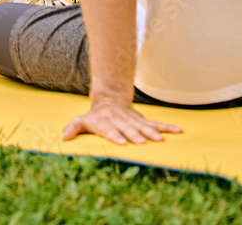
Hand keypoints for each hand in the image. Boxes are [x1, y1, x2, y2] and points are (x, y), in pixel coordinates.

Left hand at [63, 100, 181, 145]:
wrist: (110, 100)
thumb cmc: (96, 116)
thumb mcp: (82, 120)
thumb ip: (74, 127)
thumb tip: (63, 137)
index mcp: (106, 122)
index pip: (110, 129)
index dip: (115, 135)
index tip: (122, 142)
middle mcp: (121, 121)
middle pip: (128, 129)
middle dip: (135, 135)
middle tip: (143, 142)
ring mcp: (133, 120)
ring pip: (144, 126)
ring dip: (152, 132)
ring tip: (160, 140)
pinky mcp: (143, 121)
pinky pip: (157, 123)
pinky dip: (167, 127)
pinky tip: (178, 130)